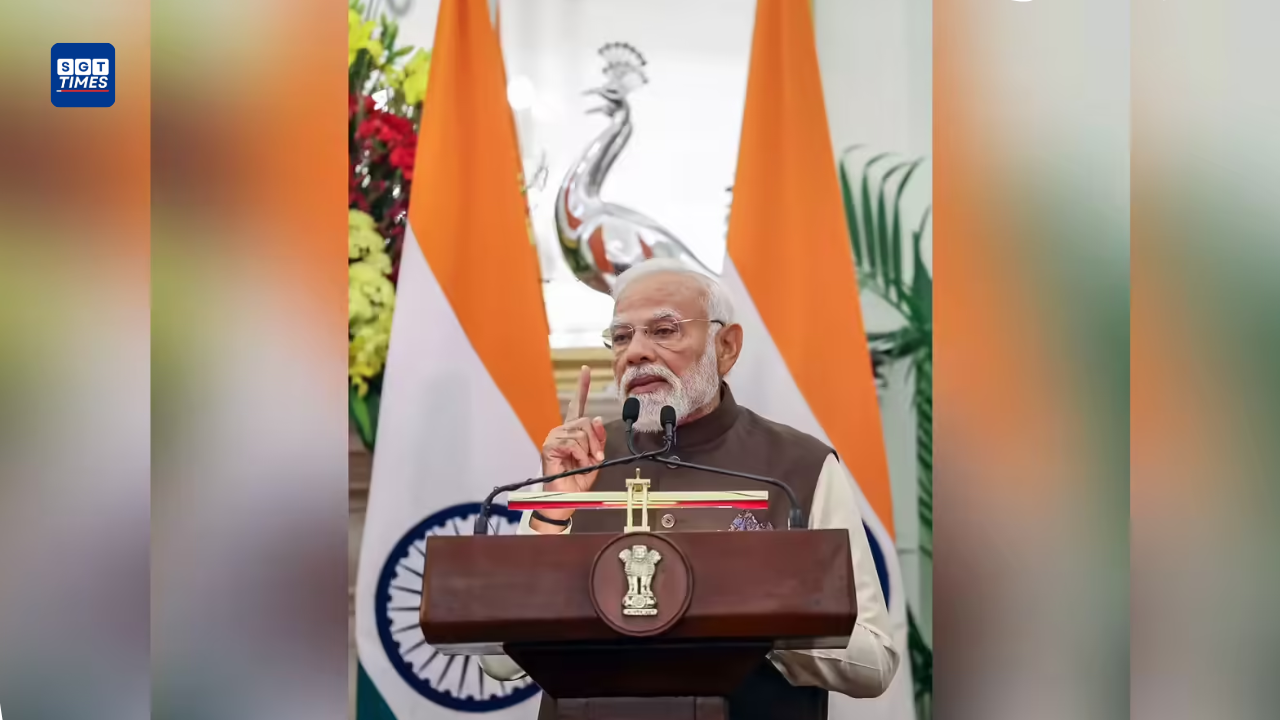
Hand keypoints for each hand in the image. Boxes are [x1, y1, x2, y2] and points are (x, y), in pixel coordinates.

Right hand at [533, 366, 605, 530]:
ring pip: (581, 432)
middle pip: (585, 421)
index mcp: (573, 432)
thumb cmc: (578, 480)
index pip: (577, 405)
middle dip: (595, 441)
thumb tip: (597, 419)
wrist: (567, 498)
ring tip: (583, 463)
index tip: (585, 370)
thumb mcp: (595, 457)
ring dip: (588, 451)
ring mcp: (554, 437)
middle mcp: (562, 431)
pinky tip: (576, 463)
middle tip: (594, 458)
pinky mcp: (549, 446)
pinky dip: (580, 455)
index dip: (582, 386)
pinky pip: (573, 442)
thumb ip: (598, 438)